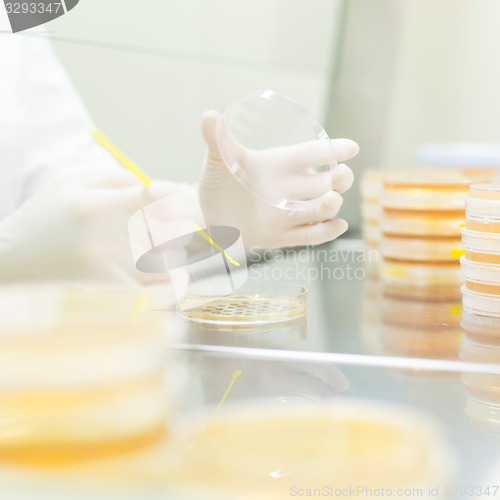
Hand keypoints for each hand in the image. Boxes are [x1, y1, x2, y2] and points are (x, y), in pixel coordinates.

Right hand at [0, 167, 193, 285]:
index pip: (160, 200)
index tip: (182, 197)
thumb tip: (160, 189)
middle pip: (174, 232)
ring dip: (178, 250)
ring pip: (171, 262)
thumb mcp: (74, 181)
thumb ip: (120, 179)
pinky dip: (175, 281)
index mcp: (98, 207)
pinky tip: (177, 274)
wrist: (15, 261)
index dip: (182, 198)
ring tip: (167, 244)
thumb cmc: (47, 215)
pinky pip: (159, 290)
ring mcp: (111, 270)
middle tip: (177, 221)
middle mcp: (107, 241)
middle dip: (183, 224)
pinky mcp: (112, 291)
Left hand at [199, 110, 358, 248]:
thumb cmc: (218, 184)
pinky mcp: (283, 236)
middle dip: (338, 179)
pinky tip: (336, 226)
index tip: (352, 147)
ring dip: (330, 205)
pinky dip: (324, 232)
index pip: (311, 154)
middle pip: (324, 182)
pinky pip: (309, 235)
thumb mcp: (217, 162)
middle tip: (342, 175)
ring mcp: (289, 213)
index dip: (332, 150)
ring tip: (332, 200)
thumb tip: (209, 115)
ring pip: (318, 209)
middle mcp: (291, 188)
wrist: (211, 217)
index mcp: (281, 164)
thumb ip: (217, 141)